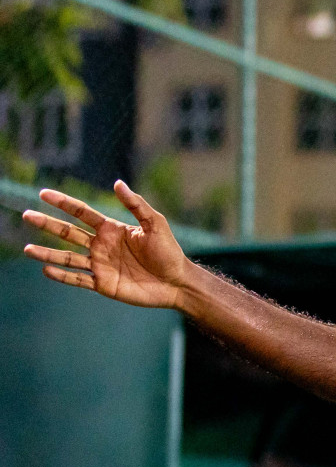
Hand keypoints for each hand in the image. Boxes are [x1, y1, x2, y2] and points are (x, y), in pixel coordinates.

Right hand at [22, 181, 193, 308]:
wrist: (177, 282)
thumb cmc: (169, 251)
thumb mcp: (155, 224)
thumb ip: (136, 205)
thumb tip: (118, 183)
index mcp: (111, 229)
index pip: (82, 213)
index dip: (63, 203)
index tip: (43, 193)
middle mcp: (101, 245)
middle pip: (68, 232)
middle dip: (47, 224)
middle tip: (26, 215)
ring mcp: (100, 264)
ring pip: (67, 257)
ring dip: (47, 253)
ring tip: (27, 250)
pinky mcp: (102, 283)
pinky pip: (77, 279)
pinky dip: (61, 276)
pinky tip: (46, 270)